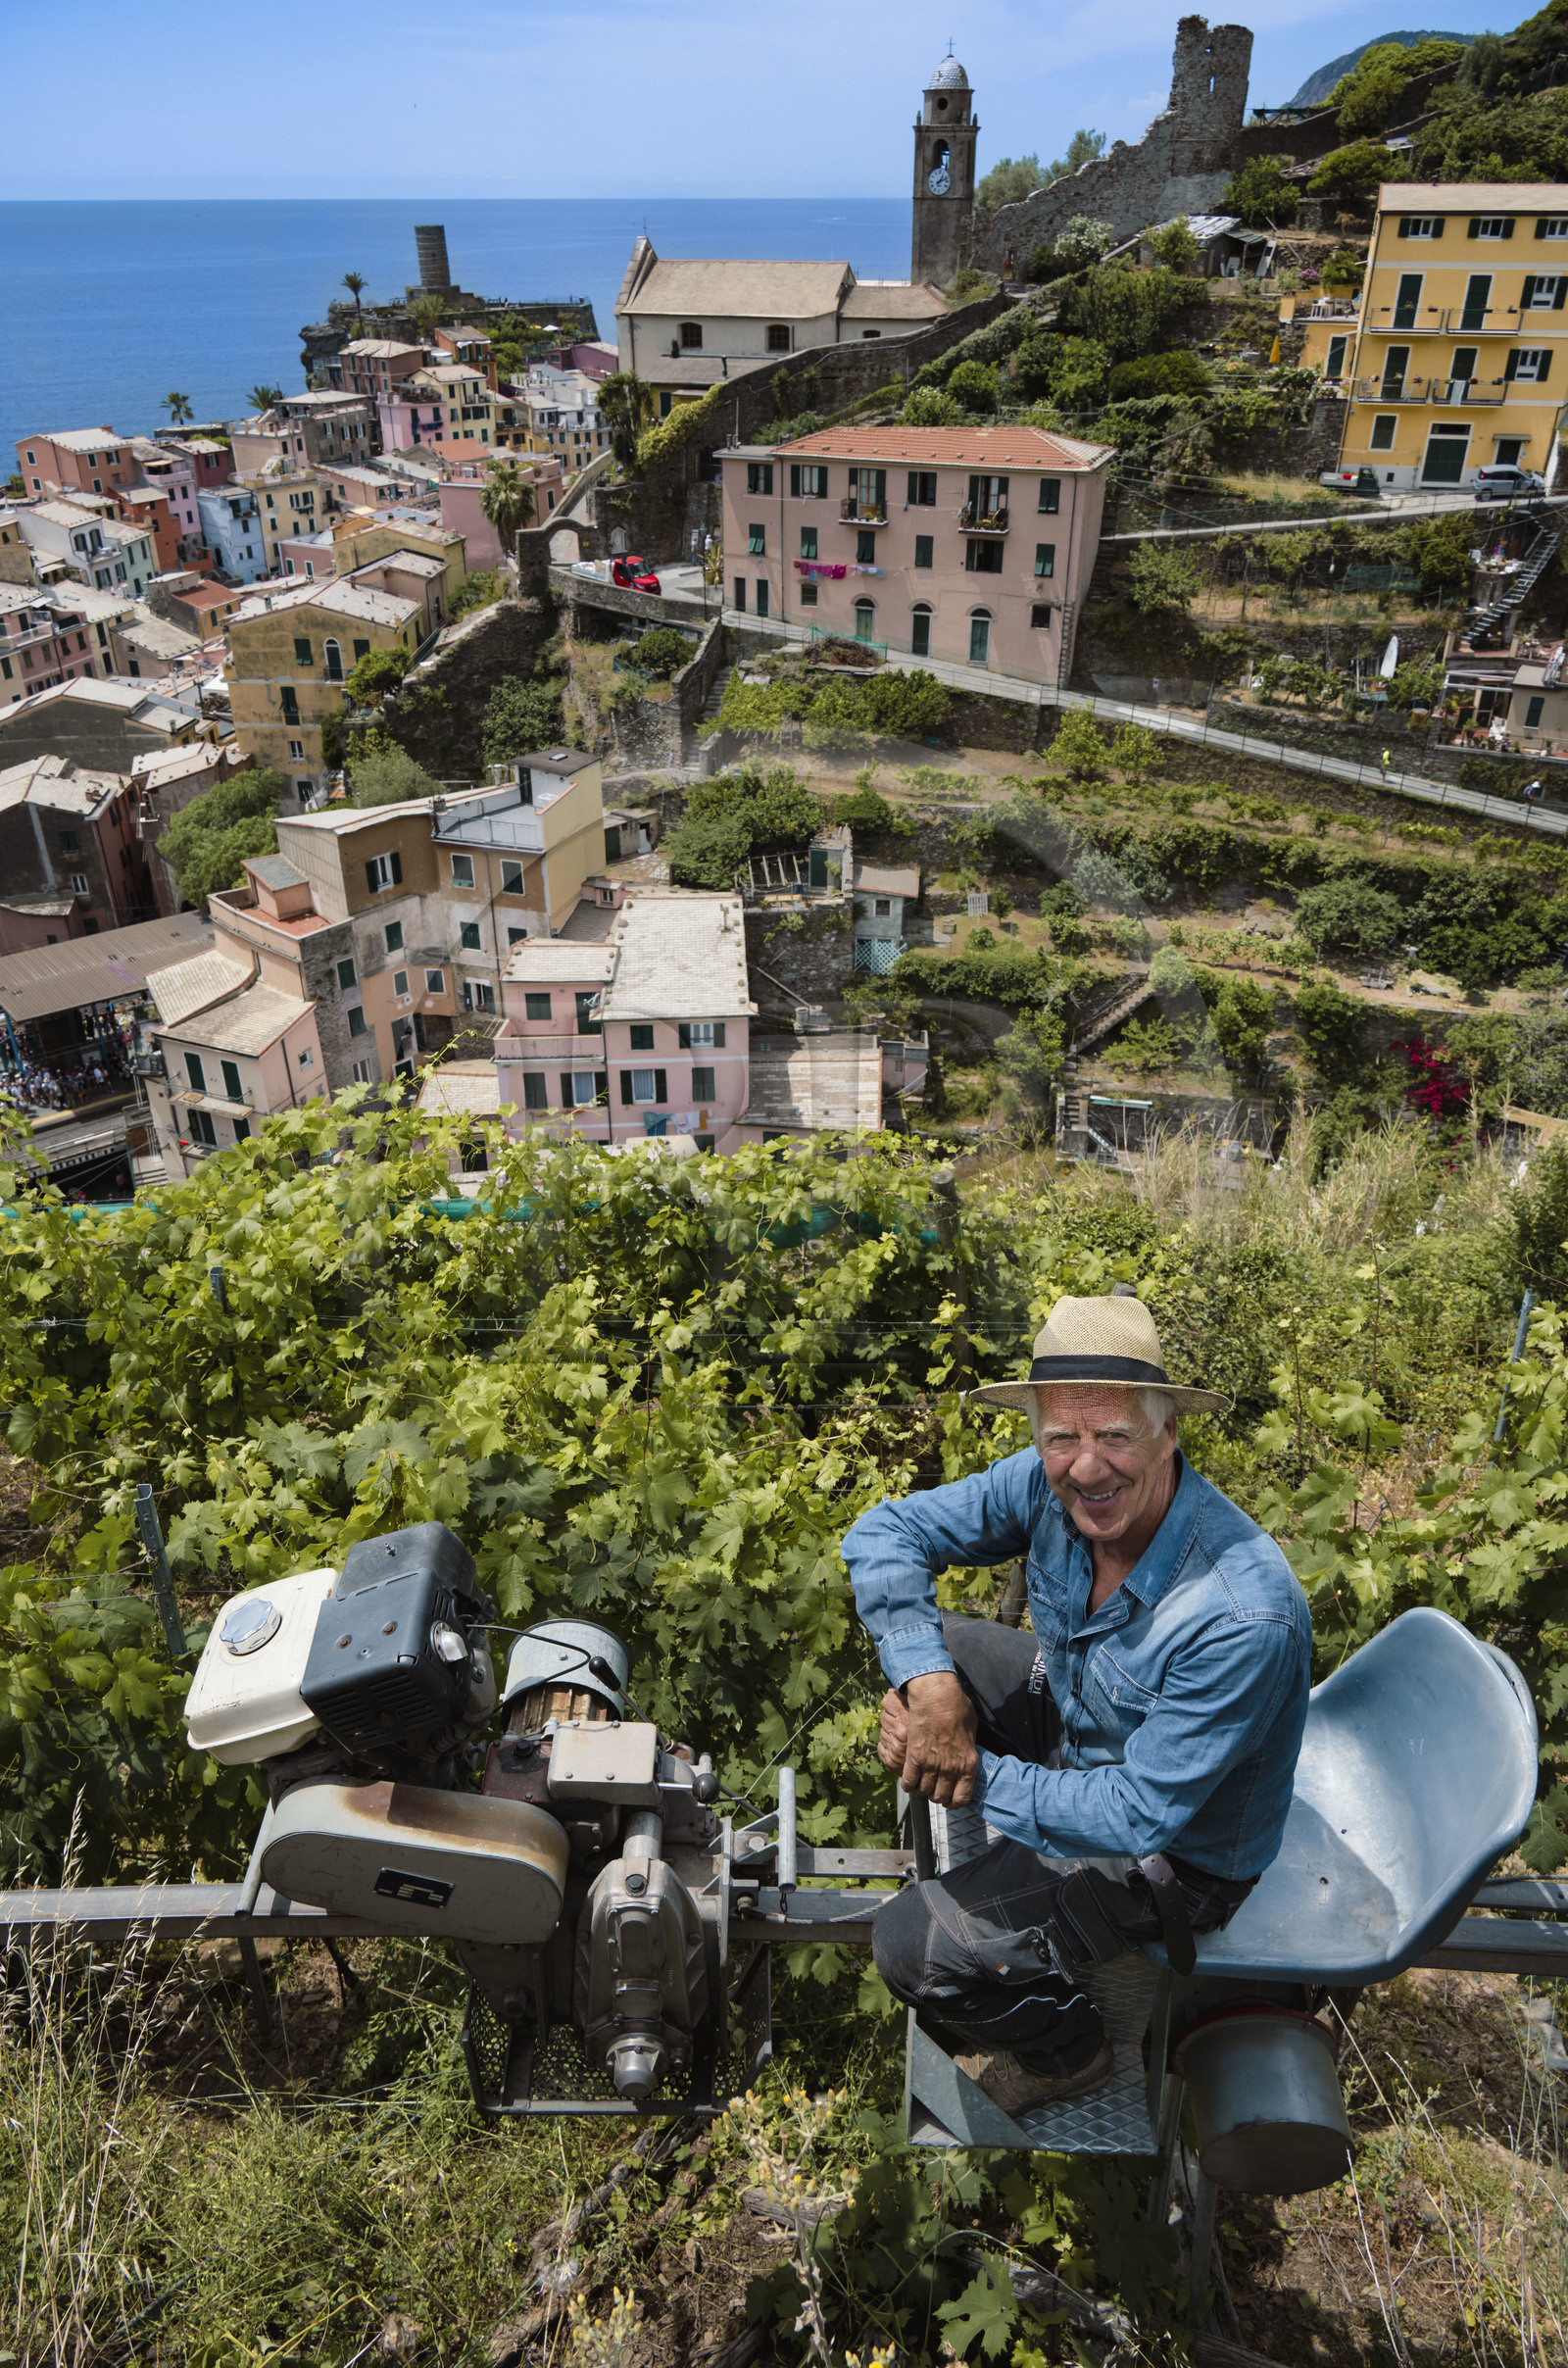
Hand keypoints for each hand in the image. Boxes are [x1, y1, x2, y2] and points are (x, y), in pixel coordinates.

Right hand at [878, 1673, 977, 1806]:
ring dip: (921, 1789)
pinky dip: (907, 1784)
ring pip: (924, 1791)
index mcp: (967, 1763)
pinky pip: (909, 1781)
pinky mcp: (914, 1757)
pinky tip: (908, 1779)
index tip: (948, 1800)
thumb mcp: (971, 1728)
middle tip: (932, 1788)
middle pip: (940, 1797)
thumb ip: (968, 1746)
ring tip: (920, 1783)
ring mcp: (931, 1764)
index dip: (953, 1803)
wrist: (936, 1695)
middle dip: (936, 1795)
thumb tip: (965, 1750)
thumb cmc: (956, 1706)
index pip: (961, 1798)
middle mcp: (950, 1768)